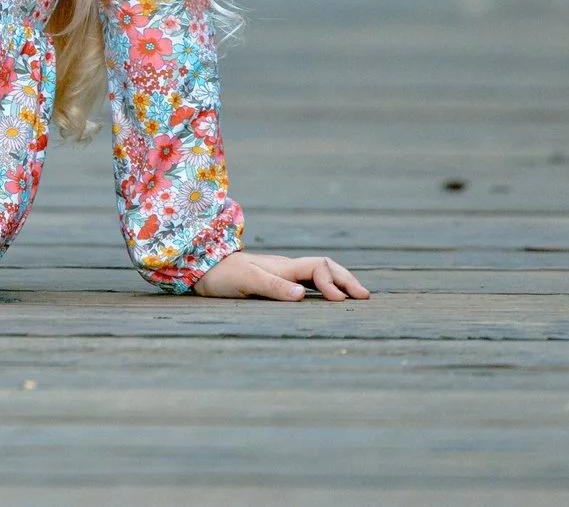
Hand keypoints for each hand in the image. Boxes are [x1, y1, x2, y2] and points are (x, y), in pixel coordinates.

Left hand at [192, 251, 369, 300]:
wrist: (202, 268)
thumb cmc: (223, 276)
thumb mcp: (247, 281)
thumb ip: (273, 287)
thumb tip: (303, 295)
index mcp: (284, 267)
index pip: (319, 268)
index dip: (333, 283)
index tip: (340, 302)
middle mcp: (287, 268)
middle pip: (325, 266)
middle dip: (347, 279)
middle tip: (366, 296)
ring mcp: (283, 273)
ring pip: (319, 272)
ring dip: (339, 281)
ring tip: (356, 295)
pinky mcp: (277, 281)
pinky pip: (309, 280)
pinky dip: (325, 286)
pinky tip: (329, 296)